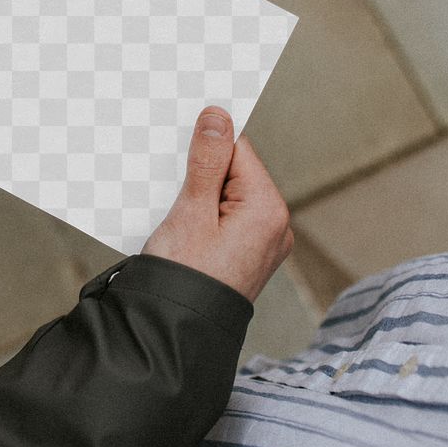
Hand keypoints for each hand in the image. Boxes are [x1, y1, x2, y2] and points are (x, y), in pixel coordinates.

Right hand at [142, 107, 292, 301]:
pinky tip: (182, 229)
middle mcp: (275, 226)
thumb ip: (208, 161)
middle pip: (234, 172)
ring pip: (227, 196)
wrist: (177, 330)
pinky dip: (203, 216)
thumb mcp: (191, 210)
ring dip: (199, 196)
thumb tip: (219, 116)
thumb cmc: (184, 275)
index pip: (238, 150)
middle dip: (200, 173)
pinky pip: (226, 220)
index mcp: (268, 209)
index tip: (176, 155)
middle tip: (172, 191)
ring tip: (176, 216)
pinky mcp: (247, 256)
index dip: (204, 148)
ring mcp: (264, 244)